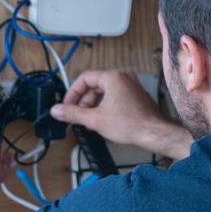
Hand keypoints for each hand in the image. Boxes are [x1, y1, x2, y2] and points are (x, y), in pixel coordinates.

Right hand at [50, 70, 191, 159]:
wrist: (154, 134)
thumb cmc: (131, 124)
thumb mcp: (94, 119)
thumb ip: (73, 113)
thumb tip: (56, 110)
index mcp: (112, 77)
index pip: (84, 79)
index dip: (72, 93)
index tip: (67, 105)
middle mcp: (123, 78)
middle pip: (94, 86)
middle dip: (83, 101)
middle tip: (76, 115)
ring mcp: (131, 86)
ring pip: (105, 92)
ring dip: (93, 105)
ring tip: (88, 121)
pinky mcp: (136, 96)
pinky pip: (115, 97)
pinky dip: (105, 106)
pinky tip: (102, 121)